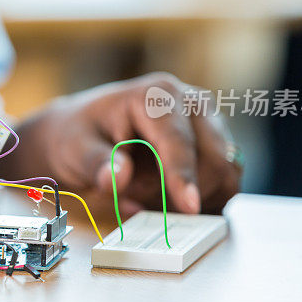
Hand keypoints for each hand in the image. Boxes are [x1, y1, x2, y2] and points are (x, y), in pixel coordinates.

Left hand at [0, 73, 240, 217]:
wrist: (86, 133)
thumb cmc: (80, 136)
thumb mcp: (76, 149)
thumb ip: (96, 164)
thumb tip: (118, 177)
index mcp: (156, 95)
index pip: (178, 140)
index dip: (184, 175)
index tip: (189, 206)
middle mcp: (191, 102)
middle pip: (212, 160)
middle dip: (180, 194)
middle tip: (137, 203)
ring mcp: (209, 122)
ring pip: (224, 174)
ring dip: (191, 199)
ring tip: (145, 199)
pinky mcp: (216, 145)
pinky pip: (225, 183)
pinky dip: (201, 201)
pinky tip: (164, 202)